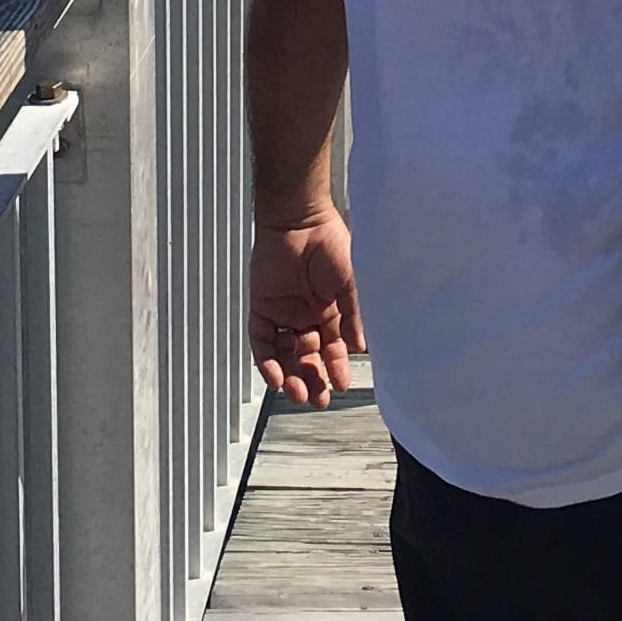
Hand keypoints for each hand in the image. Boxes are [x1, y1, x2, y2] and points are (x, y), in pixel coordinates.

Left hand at [250, 206, 364, 406]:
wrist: (299, 220)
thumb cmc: (331, 245)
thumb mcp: (350, 283)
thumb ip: (353, 315)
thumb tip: (360, 349)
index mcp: (330, 312)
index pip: (332, 350)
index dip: (336, 368)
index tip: (343, 386)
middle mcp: (306, 317)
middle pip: (307, 359)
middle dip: (313, 380)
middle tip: (318, 400)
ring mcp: (283, 314)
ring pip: (284, 356)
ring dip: (290, 376)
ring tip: (298, 393)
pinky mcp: (261, 309)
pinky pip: (262, 341)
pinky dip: (267, 362)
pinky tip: (276, 377)